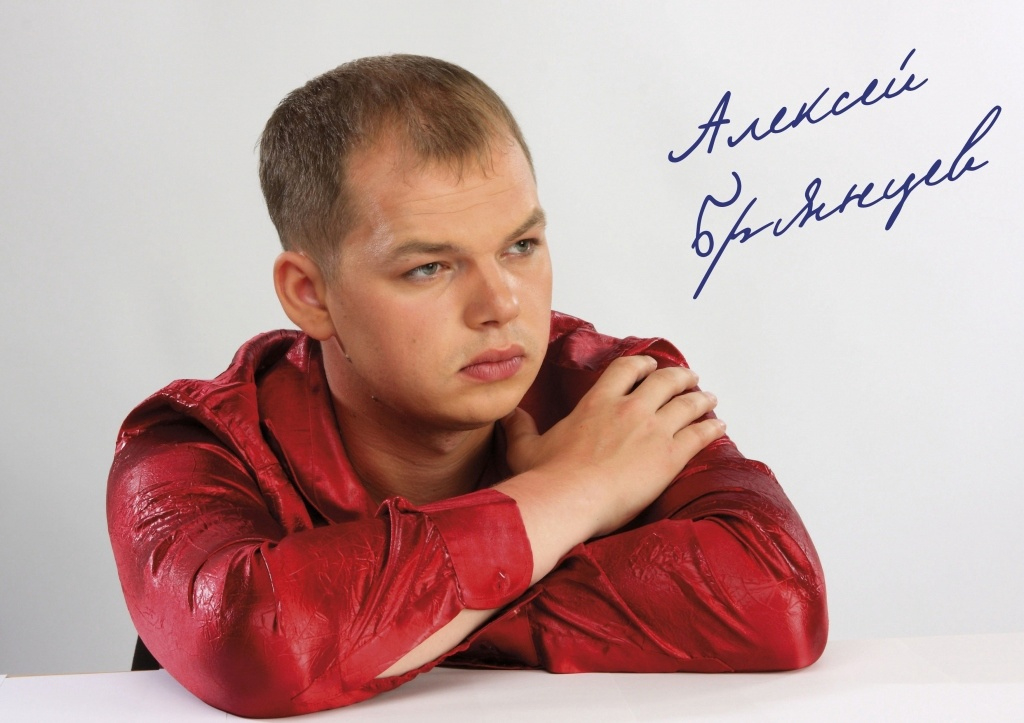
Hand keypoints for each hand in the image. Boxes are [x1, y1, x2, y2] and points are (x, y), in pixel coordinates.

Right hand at [502, 355, 723, 536]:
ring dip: (701, 398)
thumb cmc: (547, 477)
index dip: (643, 364)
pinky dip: (712, 428)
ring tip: (710, 398)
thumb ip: (520, 427)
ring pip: (687, 403)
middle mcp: (628, 409)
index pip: (626, 370)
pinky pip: (699, 434)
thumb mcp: (525, 447)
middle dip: (681, 377)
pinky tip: (719, 426)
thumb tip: (507, 415)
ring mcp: (652, 431)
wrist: (569, 499)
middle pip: (665, 381)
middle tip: (690, 378)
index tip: (650, 366)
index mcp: (597, 403)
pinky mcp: (669, 456)